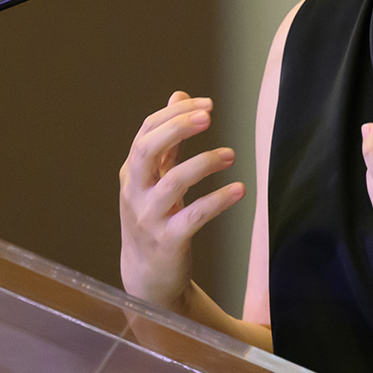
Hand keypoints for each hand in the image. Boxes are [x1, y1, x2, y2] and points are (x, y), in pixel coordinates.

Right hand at [119, 91, 245, 310]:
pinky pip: (194, 216)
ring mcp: (150, 217)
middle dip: (177, 129)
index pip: (147, 132)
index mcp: (132, 172)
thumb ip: (168, 140)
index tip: (206, 105)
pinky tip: (239, 190)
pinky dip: (217, 201)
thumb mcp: (156, 178)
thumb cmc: (154, 218)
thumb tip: (179, 95)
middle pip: (147, 151)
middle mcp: (136, 192)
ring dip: (203, 164)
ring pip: (172, 183)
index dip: (175, 114)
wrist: (146, 277)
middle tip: (208, 117)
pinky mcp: (169, 240)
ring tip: (231, 155)